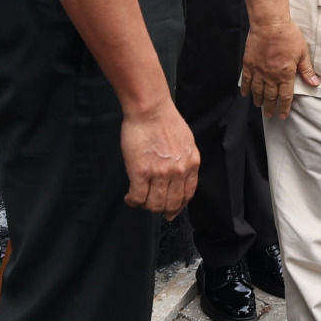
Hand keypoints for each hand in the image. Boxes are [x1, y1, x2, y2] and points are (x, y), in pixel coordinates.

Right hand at [120, 102, 199, 218]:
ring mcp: (160, 173)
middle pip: (171, 203)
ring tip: (139, 199)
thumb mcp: (186, 143)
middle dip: (161, 209)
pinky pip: (138, 197)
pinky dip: (132, 201)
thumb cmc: (165, 120)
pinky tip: (130, 198)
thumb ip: (184, 161)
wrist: (150, 110)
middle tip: (152, 206)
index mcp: (191, 164)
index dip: (178, 206)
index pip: (188, 195)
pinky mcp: (141, 172)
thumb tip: (178, 176)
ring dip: (145, 205)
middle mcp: (179, 172)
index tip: (172, 210)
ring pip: (154, 204)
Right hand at [242, 15, 319, 118]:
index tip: (283, 115)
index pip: (285, 96)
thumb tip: (314, 83)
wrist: (269, 24)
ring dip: (258, 100)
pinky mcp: (249, 64)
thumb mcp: (302, 52)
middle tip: (270, 115)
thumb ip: (307, 70)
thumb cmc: (288, 36)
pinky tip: (245, 94)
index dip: (284, 107)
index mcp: (285, 74)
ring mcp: (258, 70)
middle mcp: (271, 76)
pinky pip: (247, 80)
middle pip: (270, 96)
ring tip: (259, 106)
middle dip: (271, 107)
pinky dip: (246, 88)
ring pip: (258, 90)